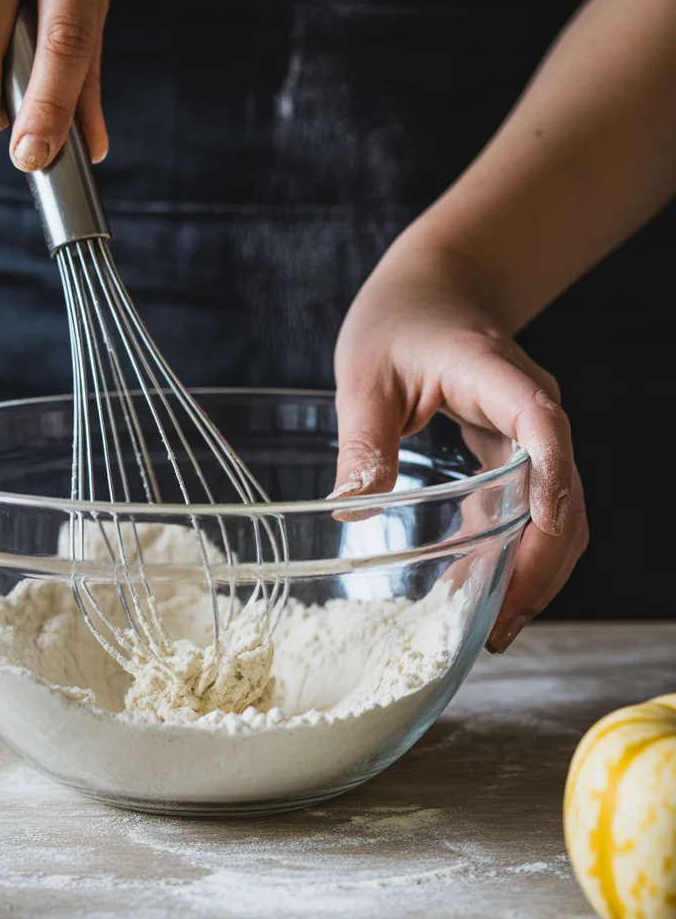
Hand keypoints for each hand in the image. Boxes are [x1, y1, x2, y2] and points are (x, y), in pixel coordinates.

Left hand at [332, 242, 588, 652]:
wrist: (435, 290)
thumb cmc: (400, 321)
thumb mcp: (365, 373)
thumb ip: (364, 437)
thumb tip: (354, 507)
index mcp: (496, 376)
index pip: (543, 424)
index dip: (552, 481)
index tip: (543, 535)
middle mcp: (530, 408)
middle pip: (564, 491)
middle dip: (542, 563)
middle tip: (498, 626)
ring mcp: (531, 433)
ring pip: (559, 511)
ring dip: (536, 571)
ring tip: (495, 628)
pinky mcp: (518, 453)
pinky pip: (532, 510)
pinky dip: (516, 553)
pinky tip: (484, 590)